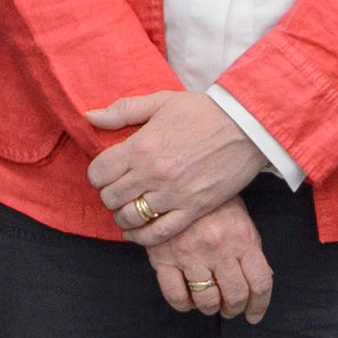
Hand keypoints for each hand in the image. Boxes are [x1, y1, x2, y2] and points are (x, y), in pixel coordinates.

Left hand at [85, 89, 264, 250]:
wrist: (247, 126)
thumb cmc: (204, 111)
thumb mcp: (161, 101)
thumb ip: (123, 110)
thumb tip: (91, 117)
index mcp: (142, 146)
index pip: (98, 173)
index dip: (98, 174)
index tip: (106, 172)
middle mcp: (153, 174)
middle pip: (110, 198)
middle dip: (109, 195)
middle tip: (118, 189)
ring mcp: (173, 195)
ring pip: (130, 218)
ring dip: (123, 215)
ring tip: (129, 207)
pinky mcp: (192, 209)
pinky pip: (158, 233)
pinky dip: (141, 237)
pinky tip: (136, 232)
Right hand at [154, 199, 271, 319]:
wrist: (175, 182)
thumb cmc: (212, 202)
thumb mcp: (240, 218)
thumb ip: (250, 248)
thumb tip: (261, 279)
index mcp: (242, 237)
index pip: (260, 283)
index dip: (259, 305)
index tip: (254, 315)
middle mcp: (219, 248)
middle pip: (235, 295)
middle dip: (235, 308)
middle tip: (231, 308)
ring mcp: (191, 255)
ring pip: (207, 300)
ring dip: (211, 307)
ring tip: (210, 302)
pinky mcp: (164, 259)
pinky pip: (177, 297)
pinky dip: (185, 305)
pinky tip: (189, 299)